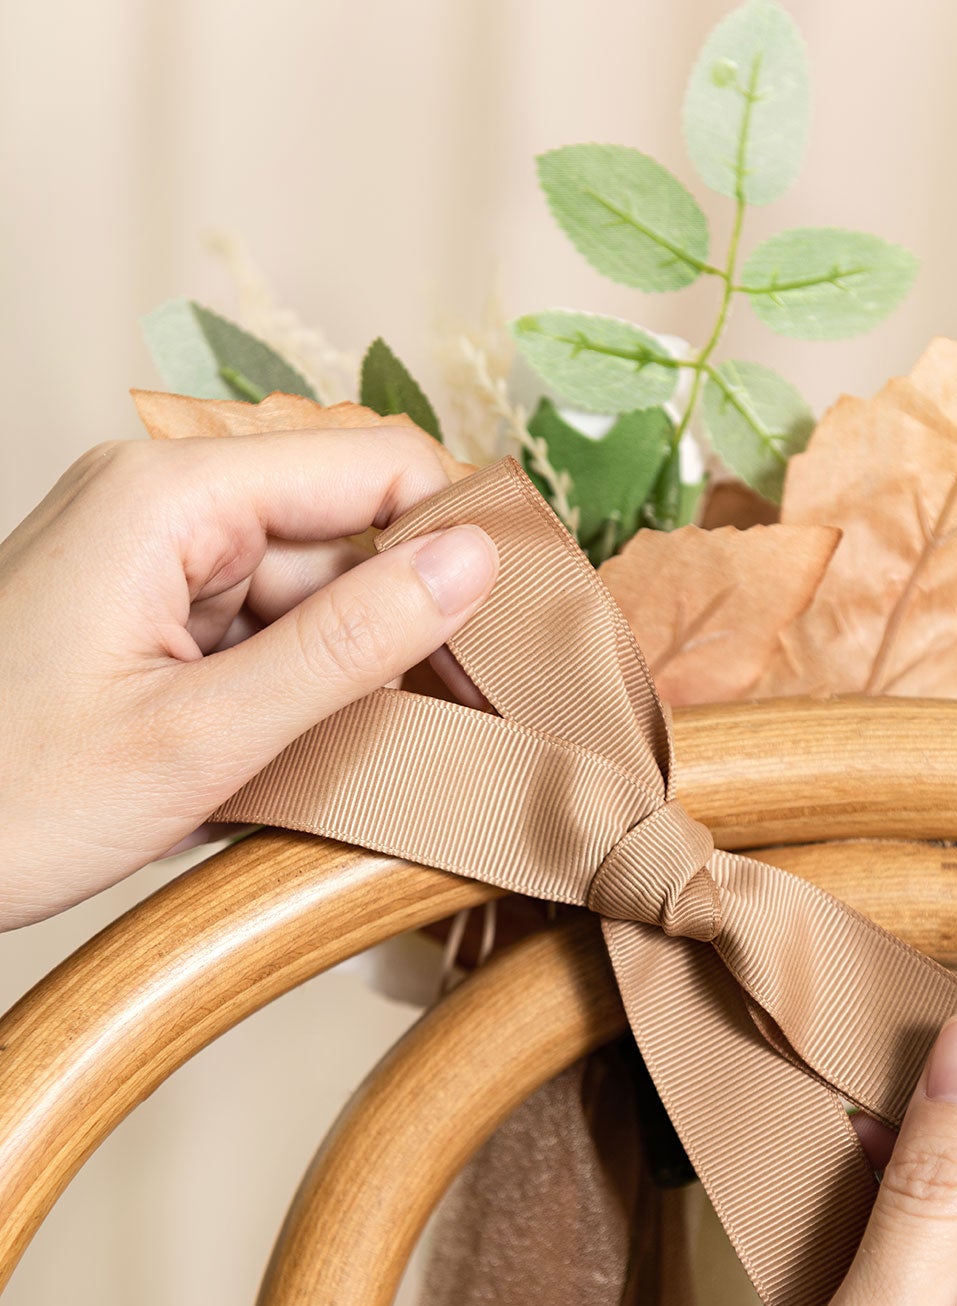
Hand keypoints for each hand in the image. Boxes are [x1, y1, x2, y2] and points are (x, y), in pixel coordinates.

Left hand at [0, 426, 497, 928]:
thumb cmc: (11, 798)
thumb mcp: (205, 736)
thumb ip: (350, 642)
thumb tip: (473, 561)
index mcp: (172, 497)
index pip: (375, 465)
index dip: (457, 541)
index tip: (514, 639)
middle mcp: (162, 502)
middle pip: (346, 534)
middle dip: (404, 627)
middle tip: (456, 731)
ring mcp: (148, 556)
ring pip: (309, 589)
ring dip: (348, 673)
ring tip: (351, 766)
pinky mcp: (143, 609)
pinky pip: (258, 628)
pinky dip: (293, 691)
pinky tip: (292, 761)